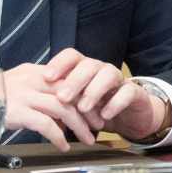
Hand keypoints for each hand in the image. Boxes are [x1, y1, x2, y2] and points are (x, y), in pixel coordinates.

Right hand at [1, 60, 97, 150]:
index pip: (68, 80)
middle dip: (88, 111)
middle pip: (71, 93)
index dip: (85, 96)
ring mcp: (25, 95)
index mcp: (34, 72)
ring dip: (79, 126)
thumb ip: (38, 94)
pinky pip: (46, 124)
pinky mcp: (19, 112)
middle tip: (98, 125)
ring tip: (87, 139)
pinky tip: (64, 145)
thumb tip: (59, 115)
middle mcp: (32, 80)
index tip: (94, 109)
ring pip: (63, 109)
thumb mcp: (17, 87)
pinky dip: (59, 136)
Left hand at [41, 49, 168, 142]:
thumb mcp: (76, 107)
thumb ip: (60, 105)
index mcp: (84, 69)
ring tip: (83, 107)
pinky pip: (127, 92)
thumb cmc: (98, 109)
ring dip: (94, 90)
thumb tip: (36, 111)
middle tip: (62, 97)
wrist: (130, 116)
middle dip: (74, 80)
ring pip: (108, 74)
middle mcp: (101, 70)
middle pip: (88, 65)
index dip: (59, 64)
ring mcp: (119, 80)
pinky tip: (105, 115)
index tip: (46, 77)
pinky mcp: (134, 93)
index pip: (71, 56)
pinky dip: (115, 103)